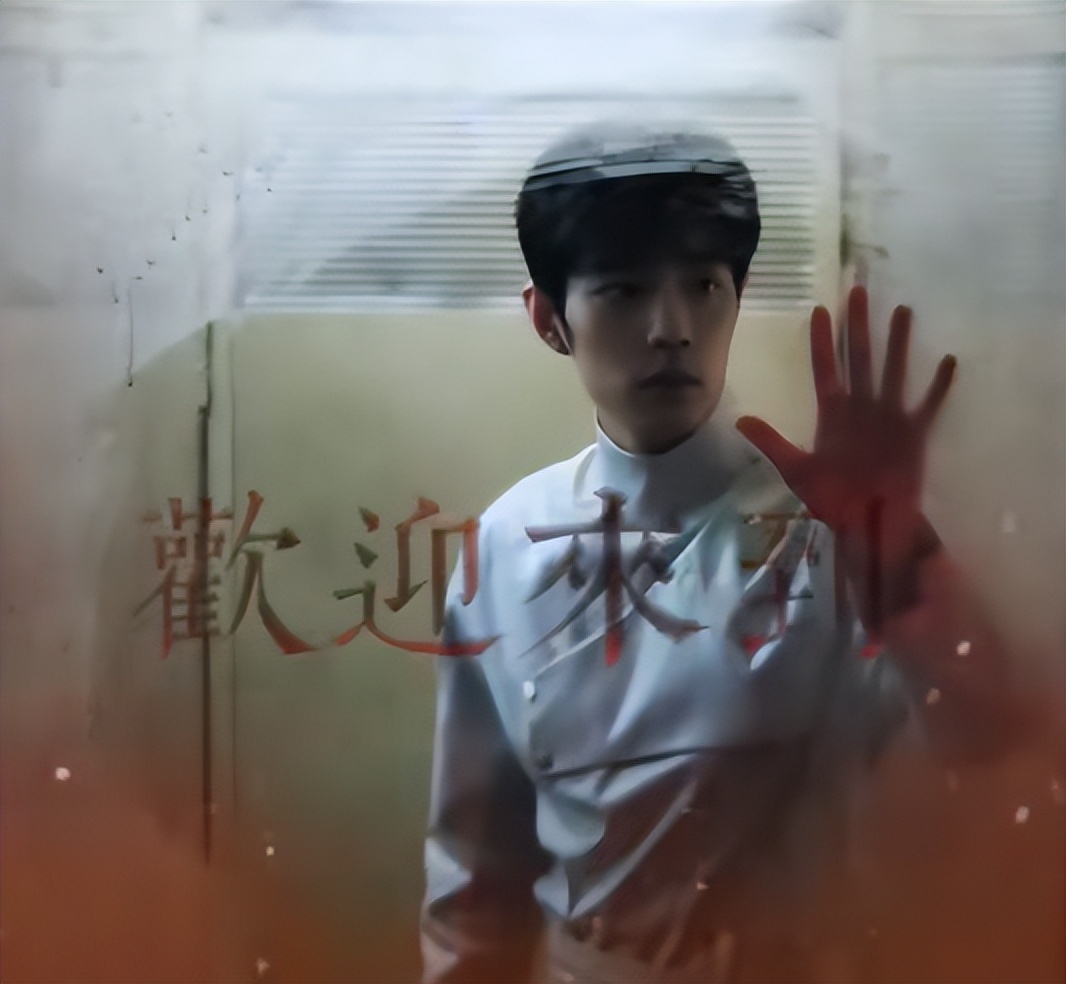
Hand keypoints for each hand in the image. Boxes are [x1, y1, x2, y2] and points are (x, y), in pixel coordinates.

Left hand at [736, 286, 954, 622]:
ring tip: (902, 311)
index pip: (826, 369)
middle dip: (858, 326)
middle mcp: (861, 408)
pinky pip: (927, 404)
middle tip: (858, 291)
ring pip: (893, 370)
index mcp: (832, 414)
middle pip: (859, 358)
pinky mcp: (913, 433)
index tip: (819, 311)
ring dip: (897, 343)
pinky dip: (937, 384)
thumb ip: (772, 442)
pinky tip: (947, 359)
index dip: (822, 342)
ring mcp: (888, 417)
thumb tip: (739, 419)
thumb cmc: (832, 500)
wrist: (867, 525)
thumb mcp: (796, 470)